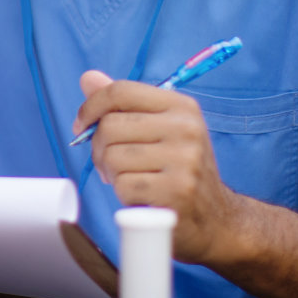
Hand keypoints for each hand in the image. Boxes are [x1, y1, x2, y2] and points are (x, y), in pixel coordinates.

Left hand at [74, 70, 246, 264]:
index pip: (121, 91)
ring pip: (112, 157)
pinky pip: (124, 186)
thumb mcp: (160, 129)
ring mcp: (184, 161)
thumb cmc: (178, 170)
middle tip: (112, 165)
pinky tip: (143, 197)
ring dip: (112, 174)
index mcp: (181, 107)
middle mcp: (186, 129)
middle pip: (110, 126)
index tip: (81, 126)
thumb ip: (124, 104)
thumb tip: (87, 78)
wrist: (216, 219)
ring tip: (132, 180)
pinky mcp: (176, 192)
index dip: (91, 107)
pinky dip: (124, 195)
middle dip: (100, 148)